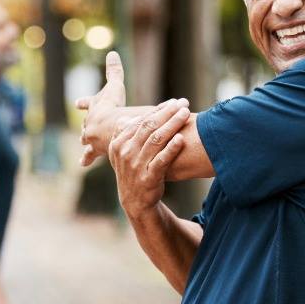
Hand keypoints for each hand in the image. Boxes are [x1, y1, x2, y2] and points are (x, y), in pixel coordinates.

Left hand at [76, 50, 127, 165]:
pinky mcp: (94, 150)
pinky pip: (89, 155)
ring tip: (83, 147)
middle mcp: (89, 123)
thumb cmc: (113, 107)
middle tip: (83, 130)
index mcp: (94, 108)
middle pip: (85, 124)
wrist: (109, 128)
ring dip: (85, 143)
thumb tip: (112, 52)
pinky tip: (82, 163)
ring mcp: (90, 137)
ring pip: (85, 140)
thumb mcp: (114, 86)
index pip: (87, 103)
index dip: (84, 103)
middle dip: (86, 126)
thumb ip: (114, 70)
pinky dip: (87, 159)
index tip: (77, 103)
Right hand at [109, 99, 190, 215]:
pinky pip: (161, 161)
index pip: (140, 120)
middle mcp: (125, 153)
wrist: (134, 201)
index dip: (159, 109)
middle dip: (168, 113)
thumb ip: (125, 134)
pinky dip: (171, 149)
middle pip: (149, 126)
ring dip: (172, 125)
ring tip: (186, 114)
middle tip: (184, 104)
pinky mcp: (148, 179)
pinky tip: (181, 139)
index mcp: (118, 143)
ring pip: (156, 140)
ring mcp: (136, 166)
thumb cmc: (133, 171)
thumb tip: (131, 116)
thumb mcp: (122, 153)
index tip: (174, 102)